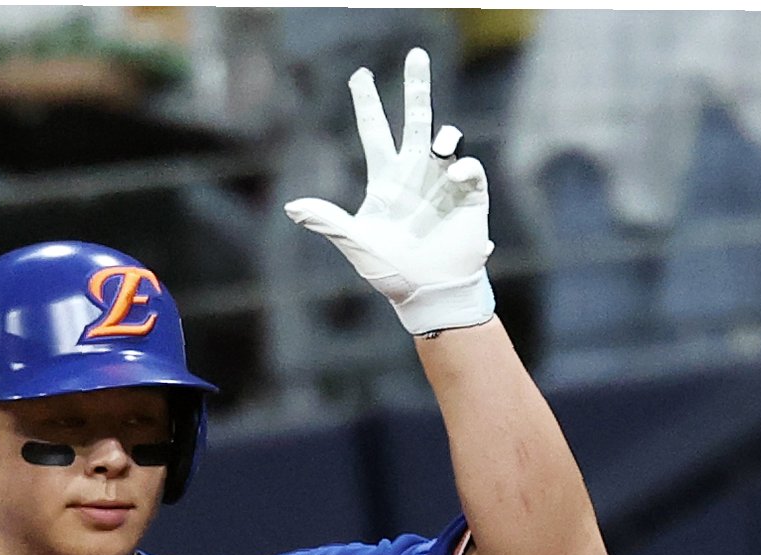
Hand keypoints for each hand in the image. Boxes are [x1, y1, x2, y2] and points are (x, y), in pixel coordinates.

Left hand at [283, 48, 493, 335]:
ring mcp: (443, 182)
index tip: (359, 75)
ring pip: (446, 138)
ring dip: (444, 134)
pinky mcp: (469, 196)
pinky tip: (454, 177)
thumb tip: (291, 206)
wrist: (428, 294)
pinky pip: (468, 167)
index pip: (374, 131)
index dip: (367, 103)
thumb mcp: (356, 244)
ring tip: (440, 144)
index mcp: (386, 179)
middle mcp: (415, 173)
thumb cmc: (390, 272)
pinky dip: (462, 166)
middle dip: (417, 86)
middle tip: (416, 54)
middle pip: (416, 119)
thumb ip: (327, 221)